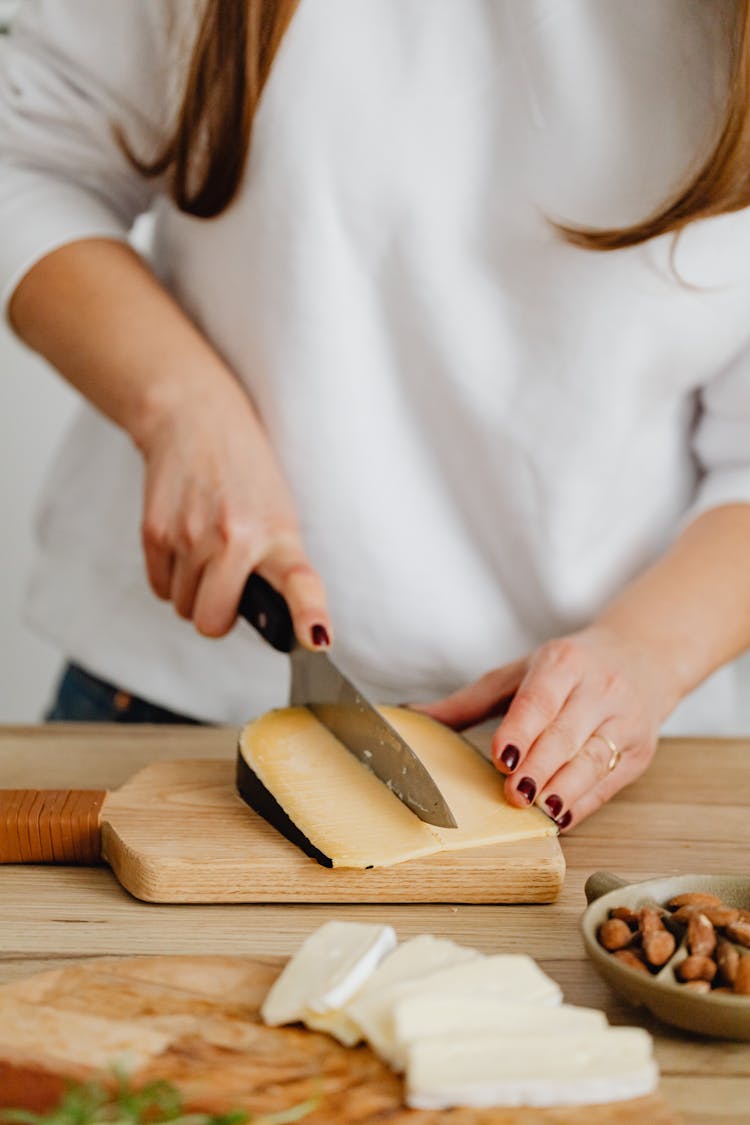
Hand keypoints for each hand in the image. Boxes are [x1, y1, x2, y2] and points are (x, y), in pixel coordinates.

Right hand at [138, 377, 329, 644]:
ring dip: (192, 591)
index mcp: (279, 534)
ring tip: (205, 550)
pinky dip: (170, 577)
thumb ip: (276, 563)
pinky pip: (160, 588)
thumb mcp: (280, 511)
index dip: (308, 614)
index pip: (300, 582)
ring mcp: (191, 537)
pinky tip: (183, 542)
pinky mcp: (154, 531)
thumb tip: (272, 621)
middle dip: (216, 615)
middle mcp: (235, 538)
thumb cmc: (245, 473)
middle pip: (212, 622)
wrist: (194, 418)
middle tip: (225, 587)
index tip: (315, 638)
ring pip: (183, 608)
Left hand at [415, 626, 678, 829]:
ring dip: (566, 788)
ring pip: (594, 759)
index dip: (521, 729)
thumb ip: (469, 700)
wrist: (643, 657)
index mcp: (564, 663)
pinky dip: (586, 801)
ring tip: (541, 810)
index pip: (540, 699)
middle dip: (540, 766)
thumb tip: (413, 716)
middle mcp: (599, 688)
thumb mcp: (519, 673)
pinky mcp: (641, 750)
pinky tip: (563, 815)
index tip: (502, 757)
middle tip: (514, 794)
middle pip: (566, 733)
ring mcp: (624, 720)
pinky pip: (610, 780)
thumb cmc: (569, 670)